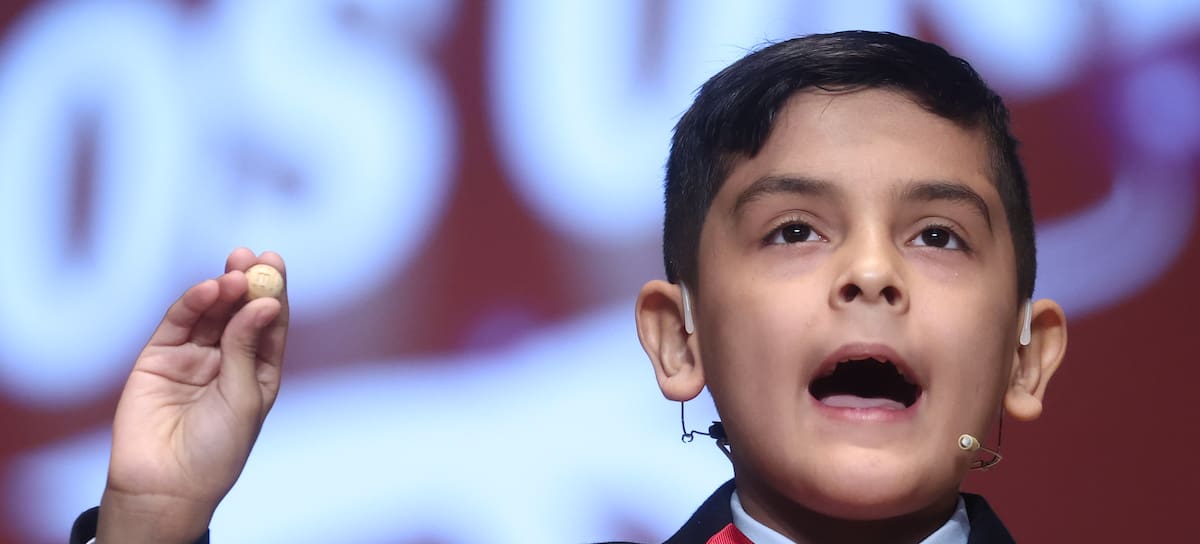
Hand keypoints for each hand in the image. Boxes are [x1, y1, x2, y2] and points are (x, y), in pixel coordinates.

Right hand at [97, 249, 288, 542]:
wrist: (166, 485)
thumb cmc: (217, 450)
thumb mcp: (243, 397)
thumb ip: (247, 348)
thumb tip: (264, 302)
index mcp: (258, 371)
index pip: (268, 323)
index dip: (273, 292)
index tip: (276, 262)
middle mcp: (226, 359)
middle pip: (239, 310)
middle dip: (248, 282)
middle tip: (255, 257)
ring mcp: (192, 357)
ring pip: (210, 313)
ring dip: (223, 289)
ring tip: (235, 272)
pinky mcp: (158, 358)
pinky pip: (179, 323)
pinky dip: (193, 303)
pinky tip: (210, 288)